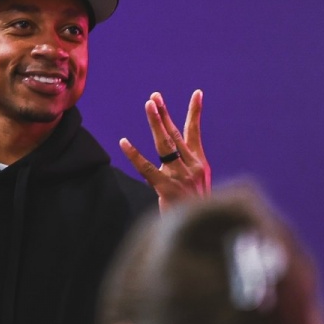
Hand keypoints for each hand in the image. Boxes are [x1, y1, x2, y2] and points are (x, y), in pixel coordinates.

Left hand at [120, 90, 210, 210]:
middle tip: (154, 97)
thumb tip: (175, 148)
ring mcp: (180, 176)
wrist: (199, 231)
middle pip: (175, 134)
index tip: (197, 93)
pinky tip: (124, 142)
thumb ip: (186, 165)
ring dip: (157, 123)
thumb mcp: (197, 183)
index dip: (195, 112)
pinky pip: (147, 168)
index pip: (195, 132)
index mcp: (199, 163)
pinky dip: (134, 154)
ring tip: (149, 106)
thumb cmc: (194, 207)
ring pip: (165, 144)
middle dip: (164, 114)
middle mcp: (191, 166)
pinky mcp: (167, 189)